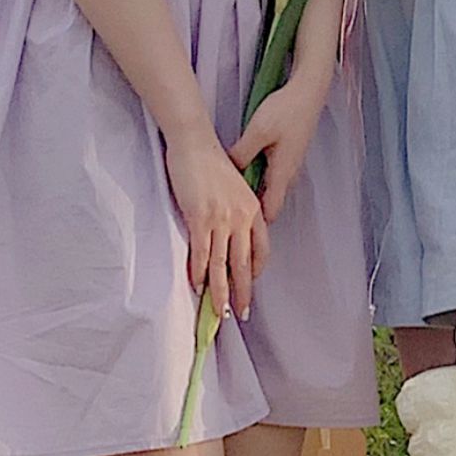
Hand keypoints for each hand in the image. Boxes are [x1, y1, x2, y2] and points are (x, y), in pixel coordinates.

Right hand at [164, 128, 269, 319]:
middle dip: (242, 293)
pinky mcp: (200, 218)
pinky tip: (197, 287)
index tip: (249, 286)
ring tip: (219, 312)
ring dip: (220, 293)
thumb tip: (232, 234)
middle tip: (240, 314)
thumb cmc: (210, 162)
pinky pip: (202, 254)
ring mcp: (221, 219)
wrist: (194, 142)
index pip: (261, 250)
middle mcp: (241, 217)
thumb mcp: (235, 187)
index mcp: (253, 209)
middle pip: (243, 265)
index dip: (255, 273)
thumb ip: (238, 211)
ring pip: (222, 266)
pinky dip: (199, 274)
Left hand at [229, 75, 328, 222]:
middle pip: (268, 205)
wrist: (308, 90)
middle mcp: (288, 175)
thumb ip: (241, 154)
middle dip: (251, 215)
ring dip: (253, 196)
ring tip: (232, 196)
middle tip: (229, 215)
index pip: (269, 214)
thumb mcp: (257, 131)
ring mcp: (289, 166)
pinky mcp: (287, 156)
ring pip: (268, 191)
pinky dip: (257, 180)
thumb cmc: (287, 109)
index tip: (236, 227)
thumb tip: (226, 173)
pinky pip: (270, 177)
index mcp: (282, 174)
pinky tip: (244, 172)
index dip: (254, 226)